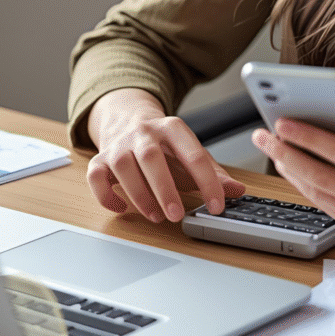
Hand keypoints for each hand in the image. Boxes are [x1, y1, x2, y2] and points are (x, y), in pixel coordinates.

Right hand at [85, 88, 244, 222]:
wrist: (127, 119)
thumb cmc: (164, 146)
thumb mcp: (190, 154)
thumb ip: (213, 173)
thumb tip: (238, 191)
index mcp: (172, 128)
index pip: (194, 154)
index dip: (207, 182)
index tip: (216, 206)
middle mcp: (143, 132)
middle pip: (151, 157)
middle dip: (165, 189)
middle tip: (177, 215)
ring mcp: (119, 144)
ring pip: (123, 166)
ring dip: (139, 195)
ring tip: (156, 216)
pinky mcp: (100, 158)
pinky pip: (95, 176)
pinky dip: (106, 196)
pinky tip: (122, 208)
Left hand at [251, 112, 334, 238]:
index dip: (310, 138)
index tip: (283, 123)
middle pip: (322, 177)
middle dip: (287, 154)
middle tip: (263, 135)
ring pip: (318, 194)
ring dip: (289, 170)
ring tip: (271, 146)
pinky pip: (324, 205)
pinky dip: (303, 184)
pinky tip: (289, 165)